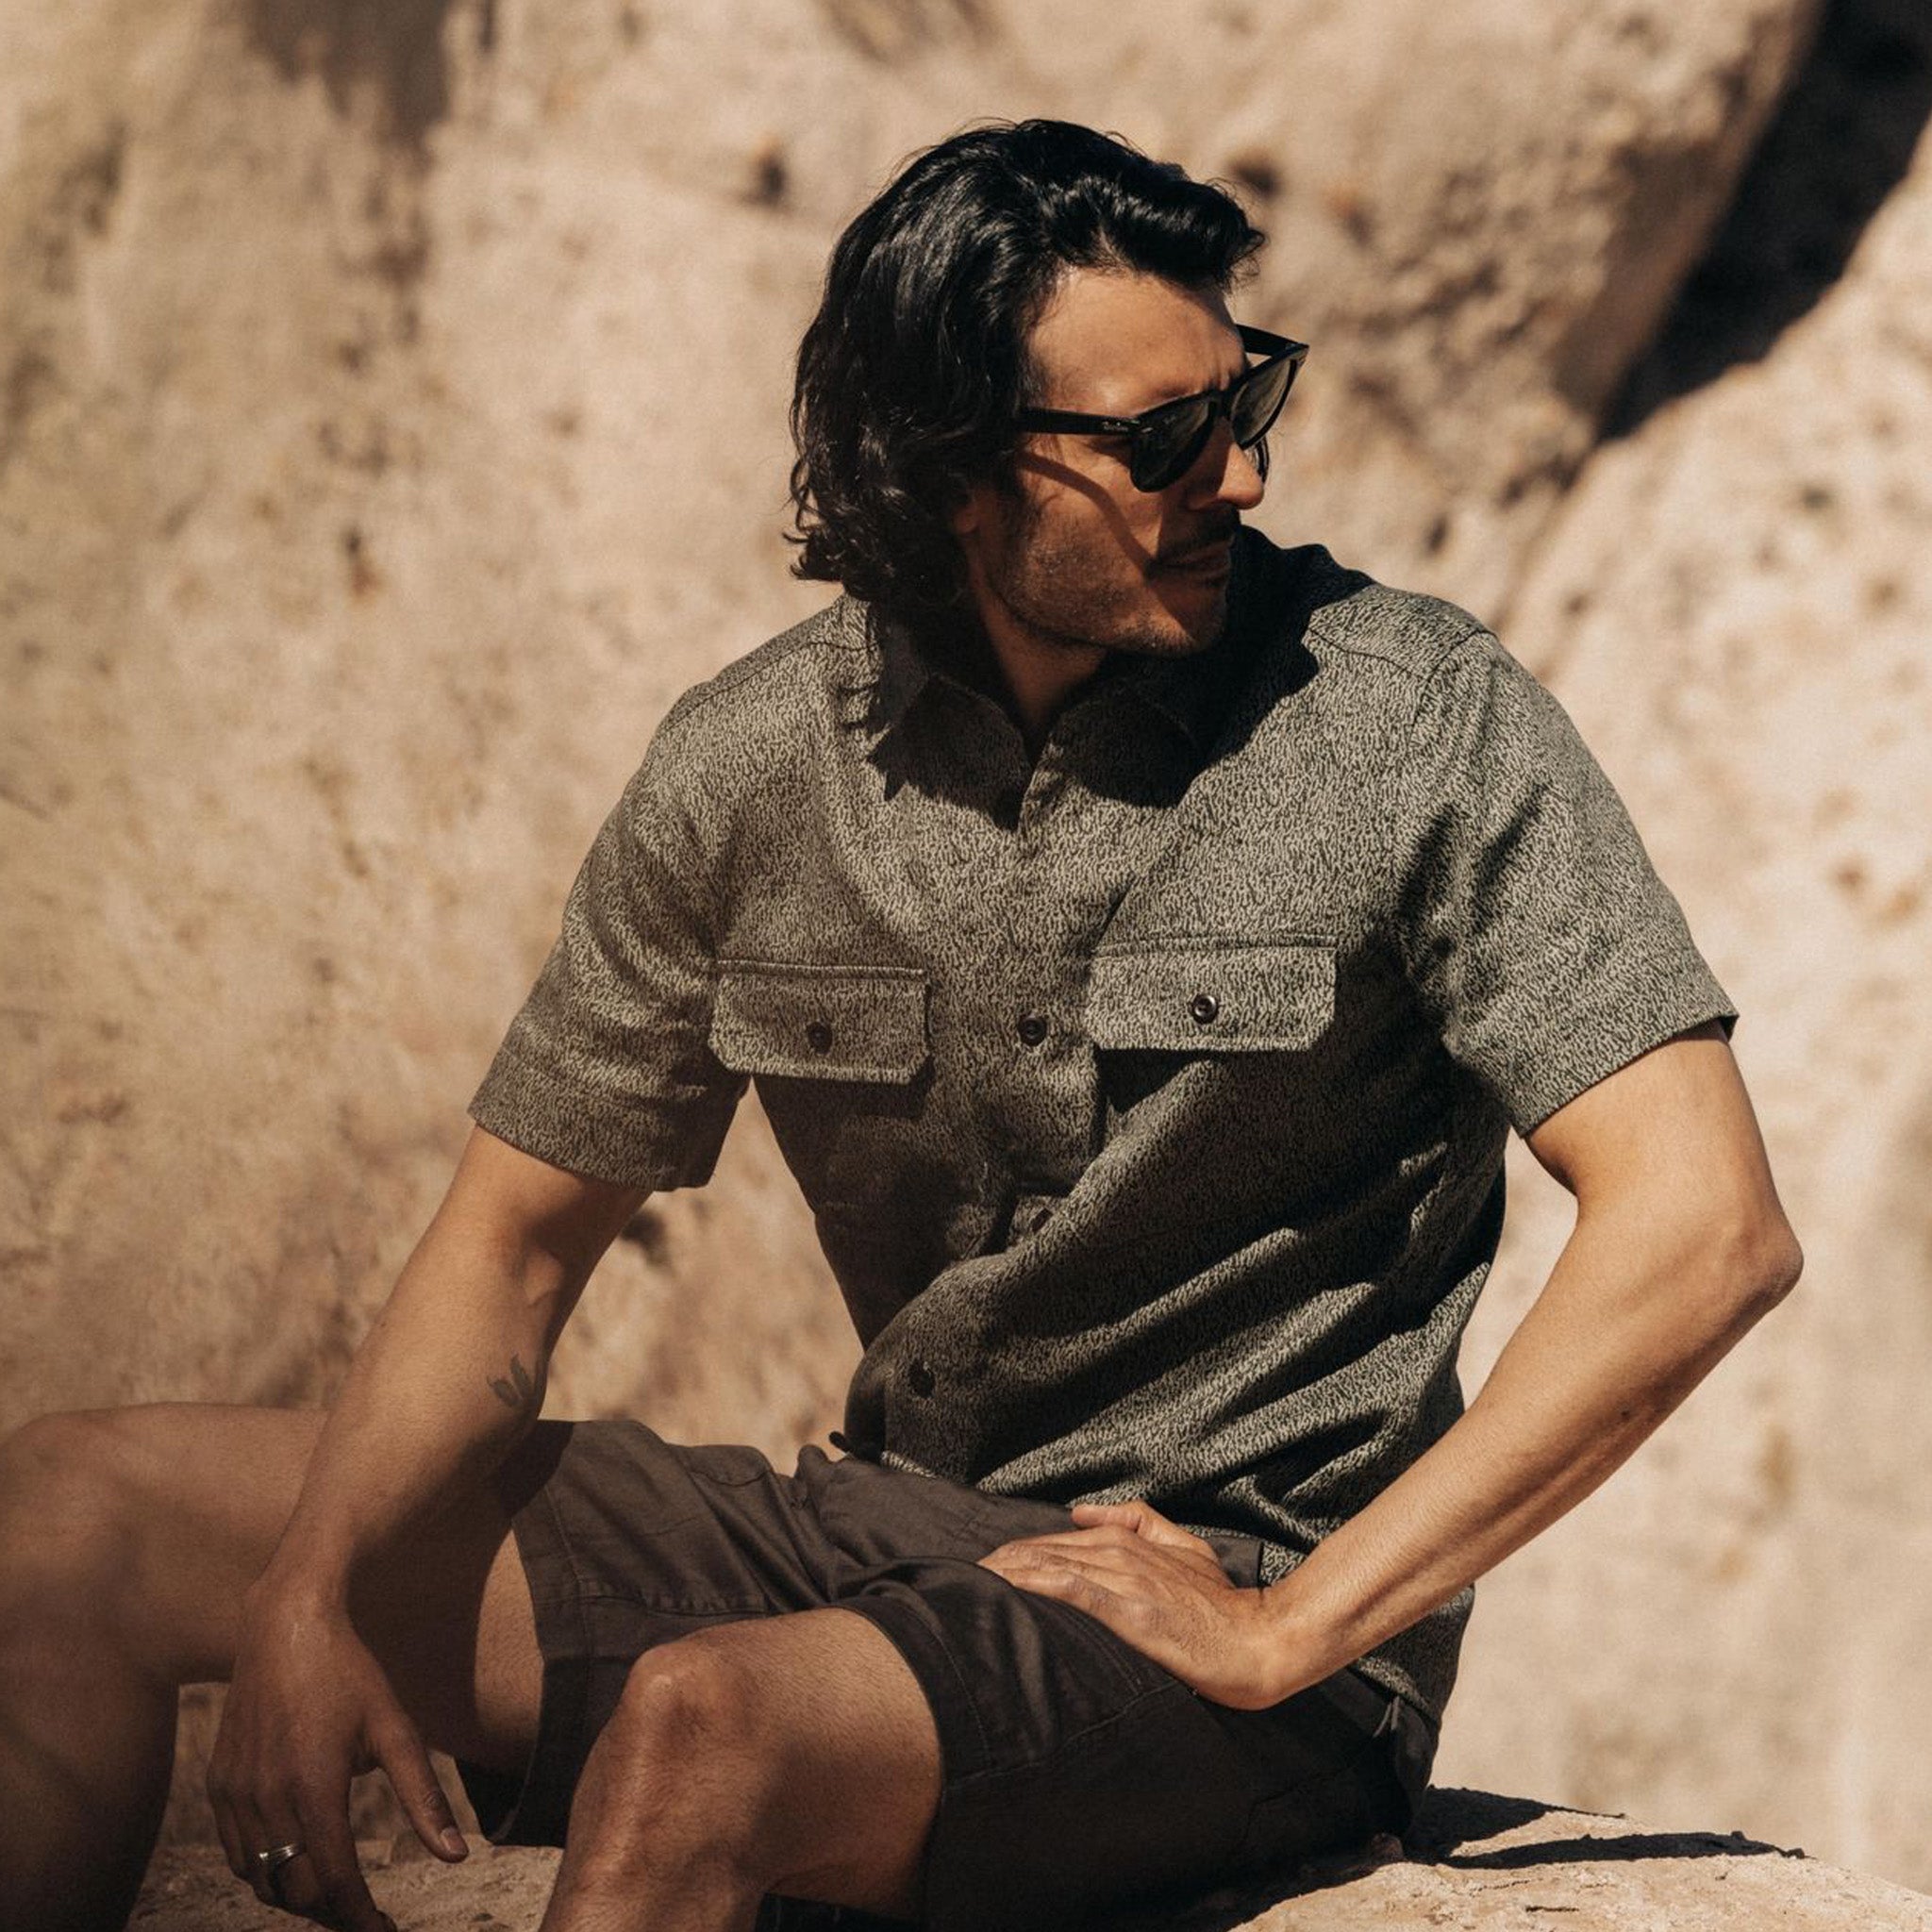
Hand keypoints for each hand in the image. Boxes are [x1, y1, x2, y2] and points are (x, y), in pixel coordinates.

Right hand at [207, 1580, 467, 1928]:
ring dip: (296, 1896)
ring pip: (261, 1879)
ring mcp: (235, 1794)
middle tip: (364, 1915)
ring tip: (333, 1893)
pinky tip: (294, 1861)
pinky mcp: (218, 1785)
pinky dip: (265, 1870)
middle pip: (295, 1891)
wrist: (284, 1627)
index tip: (382, 1930)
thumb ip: (423, 1797)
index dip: (359, 1918)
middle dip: (332, 1913)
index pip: (334, 1882)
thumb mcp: (395, 1729)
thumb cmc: (349, 1674)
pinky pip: (237, 1853)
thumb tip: (456, 1857)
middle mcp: (267, 1798)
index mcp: (315, 1788)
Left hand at [976, 1498, 1290, 1709]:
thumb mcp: (1184, 1548)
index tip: (982, 1567)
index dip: (1015, 1555)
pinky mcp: (1131, 1612)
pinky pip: (1074, 1592)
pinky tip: (1011, 1590)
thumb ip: (1136, 1521)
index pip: (1055, 1544)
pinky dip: (1038, 1587)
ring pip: (1051, 1568)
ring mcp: (1125, 1582)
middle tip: (959, 1579)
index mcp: (1128, 1543)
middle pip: (1042, 1553)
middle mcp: (1120, 1555)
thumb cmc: (1221, 1606)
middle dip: (999, 1564)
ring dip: (1007, 1574)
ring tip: (970, 1583)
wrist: (1258, 1642)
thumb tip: (1082, 1512)